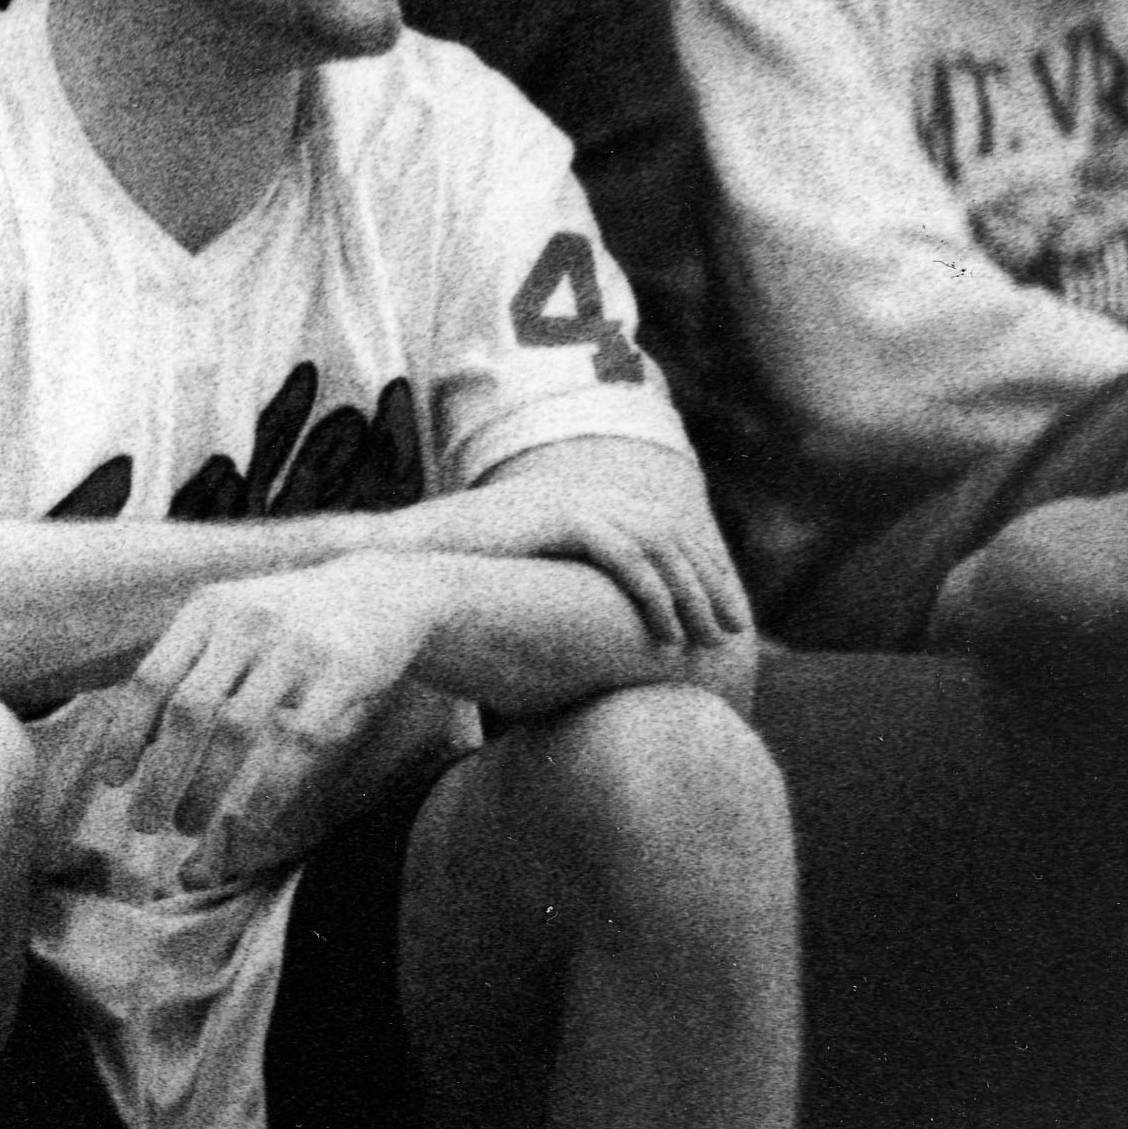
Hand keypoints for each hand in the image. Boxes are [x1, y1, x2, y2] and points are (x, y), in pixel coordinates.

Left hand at [86, 557, 441, 879]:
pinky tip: (250, 821)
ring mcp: (295, 645)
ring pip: (236, 730)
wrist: (384, 587)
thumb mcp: (231, 620)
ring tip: (186, 828)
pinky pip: (298, 742)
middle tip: (142, 824)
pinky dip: (269, 788)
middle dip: (158, 776)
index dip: (125, 734)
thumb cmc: (289, 619)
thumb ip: (185, 665)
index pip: (150, 678)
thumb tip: (137, 738)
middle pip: (187, 710)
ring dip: (204, 789)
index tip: (112, 782)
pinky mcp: (342, 671)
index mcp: (207, 610)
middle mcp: (246, 621)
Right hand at [392, 471, 745, 651]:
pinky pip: (627, 558)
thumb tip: (563, 625)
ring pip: (659, 545)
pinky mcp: (558, 518)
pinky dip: (655, 595)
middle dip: (707, 581)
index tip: (713, 609)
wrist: (396, 560)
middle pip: (669, 533)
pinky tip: (669, 632)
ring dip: (692, 593)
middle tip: (731, 627)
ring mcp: (568, 500)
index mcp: (569, 500)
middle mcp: (576, 492)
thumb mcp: (506, 577)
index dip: (690, 569)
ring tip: (710, 635)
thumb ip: (545, 585)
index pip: (653, 529)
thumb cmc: (437, 580)